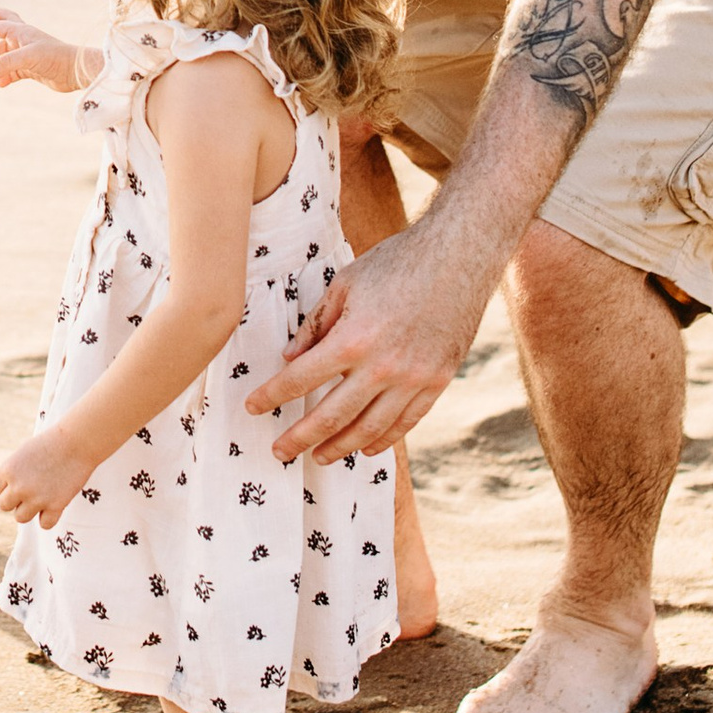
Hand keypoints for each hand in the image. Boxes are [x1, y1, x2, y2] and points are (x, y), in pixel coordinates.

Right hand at [0, 3, 87, 92]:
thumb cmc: (54, 58)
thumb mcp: (29, 57)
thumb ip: (7, 62)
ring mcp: (27, 54)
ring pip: (5, 54)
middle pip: (2, 27)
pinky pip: (13, 71)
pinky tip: (0, 84)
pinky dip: (5, 76)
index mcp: (22, 32)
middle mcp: (23, 41)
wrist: (75, 71)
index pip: (0, 24)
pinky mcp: (32, 69)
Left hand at [0, 426, 90, 529]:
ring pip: (20, 518)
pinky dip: (48, 518)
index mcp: (8, 470)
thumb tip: (9, 492)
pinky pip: (45, 524)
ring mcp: (37, 499)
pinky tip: (54, 505)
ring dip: (29, 510)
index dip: (9, 483)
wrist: (77, 442)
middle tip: (31, 487)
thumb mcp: (24, 453)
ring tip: (41, 497)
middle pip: (4, 505)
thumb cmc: (51, 443)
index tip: (23, 475)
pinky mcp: (55, 506)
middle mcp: (19, 486)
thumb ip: (13, 473)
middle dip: (16, 498)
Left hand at [246, 223, 481, 461]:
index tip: (253, 407)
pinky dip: (382, 440)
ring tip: (318, 457)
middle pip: (331, 416)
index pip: (300, 379)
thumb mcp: (345, 284)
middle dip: (299, 437)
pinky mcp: (437, 382)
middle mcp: (382, 367)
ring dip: (339, 447)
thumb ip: (316, 325)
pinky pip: (405, 422)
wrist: (458, 255)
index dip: (272, 396)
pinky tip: (364, 448)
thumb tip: (291, 358)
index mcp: (352, 338)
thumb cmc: (396, 262)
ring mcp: (413, 379)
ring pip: (369, 429)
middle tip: (280, 451)